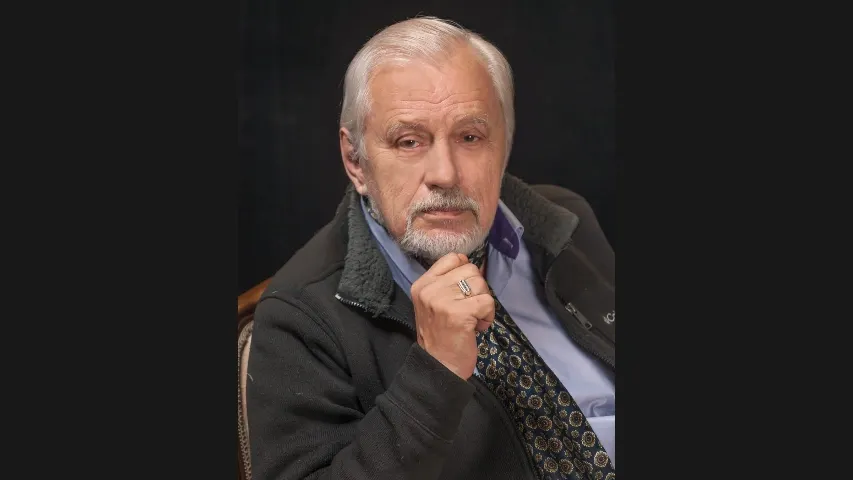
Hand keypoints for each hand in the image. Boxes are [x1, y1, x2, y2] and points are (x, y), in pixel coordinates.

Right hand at [410, 252, 494, 379]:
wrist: (438, 366)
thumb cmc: (441, 335)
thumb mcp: (435, 303)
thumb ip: (449, 283)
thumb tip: (478, 266)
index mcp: (422, 284)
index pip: (453, 258)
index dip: (466, 272)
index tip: (464, 292)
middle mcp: (430, 289)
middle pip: (470, 270)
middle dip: (477, 290)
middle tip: (469, 310)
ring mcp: (443, 300)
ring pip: (481, 284)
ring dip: (483, 303)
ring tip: (472, 319)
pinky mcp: (460, 313)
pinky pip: (488, 301)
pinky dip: (488, 316)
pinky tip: (477, 327)